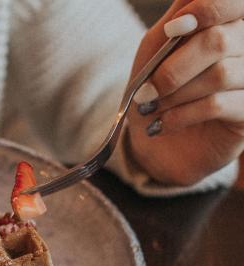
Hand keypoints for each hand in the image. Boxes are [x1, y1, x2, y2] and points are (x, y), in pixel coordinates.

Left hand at [127, 0, 243, 185]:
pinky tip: (163, 123)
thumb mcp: (159, 44)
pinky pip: (217, 105)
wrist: (151, 137)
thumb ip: (180, 12)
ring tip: (152, 107)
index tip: (175, 28)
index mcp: (230, 25)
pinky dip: (181, 114)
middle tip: (147, 89)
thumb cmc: (156, 84)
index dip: (208, 9)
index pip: (236, 3)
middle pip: (220, 41)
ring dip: (174, 94)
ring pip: (219, 75)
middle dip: (174, 67)